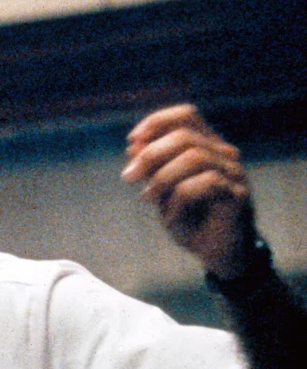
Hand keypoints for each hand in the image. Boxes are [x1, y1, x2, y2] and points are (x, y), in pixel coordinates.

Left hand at [122, 104, 254, 278]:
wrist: (216, 253)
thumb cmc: (190, 219)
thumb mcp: (162, 192)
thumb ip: (151, 168)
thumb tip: (133, 144)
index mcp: (207, 146)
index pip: (187, 116)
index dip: (157, 122)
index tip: (131, 140)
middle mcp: (224, 154)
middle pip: (185, 137)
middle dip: (150, 155)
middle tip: (129, 177)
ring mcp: (234, 173)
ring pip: (194, 158)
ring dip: (162, 178)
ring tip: (148, 198)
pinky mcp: (238, 195)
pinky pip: (205, 184)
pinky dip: (179, 200)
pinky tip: (172, 217)